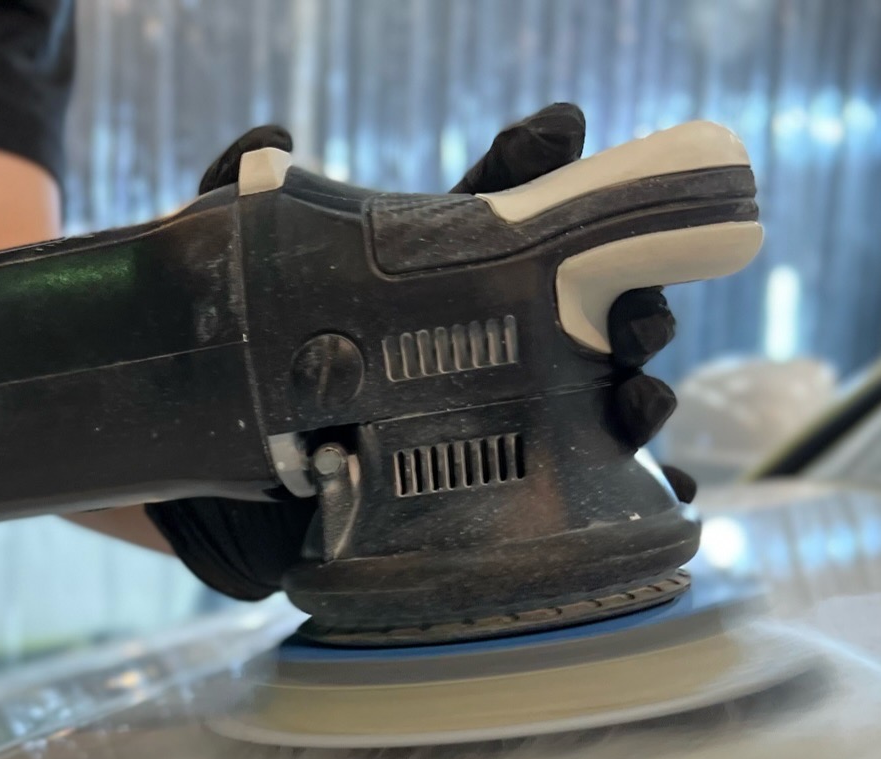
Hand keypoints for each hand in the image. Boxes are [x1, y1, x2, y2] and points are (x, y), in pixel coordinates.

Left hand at [152, 106, 697, 603]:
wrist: (210, 495)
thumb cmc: (228, 374)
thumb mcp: (222, 288)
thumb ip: (227, 204)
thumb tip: (267, 143)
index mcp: (425, 280)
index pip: (494, 206)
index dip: (532, 164)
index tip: (557, 133)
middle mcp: (476, 349)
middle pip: (580, 311)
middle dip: (627, 300)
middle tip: (637, 309)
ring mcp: (490, 428)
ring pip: (596, 401)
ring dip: (638, 395)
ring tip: (641, 401)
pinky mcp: (484, 503)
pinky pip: (578, 500)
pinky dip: (636, 495)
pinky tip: (670, 491)